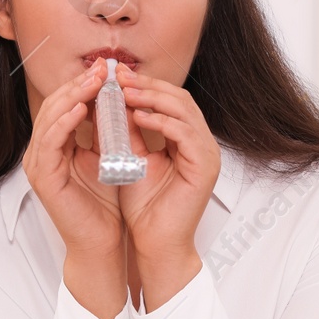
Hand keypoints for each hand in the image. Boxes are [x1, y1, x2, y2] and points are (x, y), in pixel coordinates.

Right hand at [24, 59, 126, 317]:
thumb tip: (117, 96)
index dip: (84, 85)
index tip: (107, 68)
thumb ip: (106, 130)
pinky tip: (82, 107)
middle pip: (55, 106)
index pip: (65, 105)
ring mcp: (38, 164)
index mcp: (56, 146)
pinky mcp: (43, 177)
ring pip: (50, 118)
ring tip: (95, 80)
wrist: (101, 242)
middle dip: (79, 84)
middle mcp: (42, 152)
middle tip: (102, 67)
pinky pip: (50, 140)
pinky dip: (65, 121)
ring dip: (73, 96)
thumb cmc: (106, 205)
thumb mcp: (109, 157)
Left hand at [115, 61, 217, 278]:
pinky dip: (162, 122)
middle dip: (148, 85)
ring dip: (152, 98)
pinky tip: (139, 116)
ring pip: (184, 111)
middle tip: (119, 75)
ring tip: (124, 91)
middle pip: (180, 99)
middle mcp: (201, 144)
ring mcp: (207, 154)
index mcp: (187, 141)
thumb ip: (127, 131)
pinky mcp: (205, 167)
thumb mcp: (131, 159)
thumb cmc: (144, 208)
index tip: (116, 75)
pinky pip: (186, 134)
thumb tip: (112, 100)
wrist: (155, 243)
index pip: (170, 101)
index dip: (144, 85)